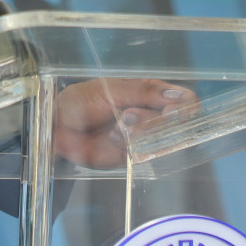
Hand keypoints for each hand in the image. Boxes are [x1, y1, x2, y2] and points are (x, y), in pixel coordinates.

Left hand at [52, 78, 196, 167]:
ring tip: (115, 129)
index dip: (184, 108)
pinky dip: (131, 148)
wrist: (59, 127)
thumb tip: (178, 95)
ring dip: (140, 135)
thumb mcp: (111, 90)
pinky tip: (113, 140)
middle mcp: (153, 114)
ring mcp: (145, 136)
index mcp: (151, 92)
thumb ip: (144, 92)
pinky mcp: (134, 155)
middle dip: (152, 122)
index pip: (185, 101)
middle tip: (127, 118)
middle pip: (176, 123)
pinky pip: (147, 155)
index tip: (169, 113)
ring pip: (163, 141)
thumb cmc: (82, 101)